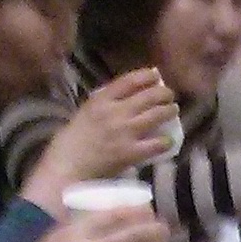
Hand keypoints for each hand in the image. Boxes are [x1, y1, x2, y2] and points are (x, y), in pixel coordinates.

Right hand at [26, 68, 180, 204]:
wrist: (67, 166)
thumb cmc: (72, 141)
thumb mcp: (85, 112)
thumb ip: (104, 103)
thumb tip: (125, 97)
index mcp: (101, 100)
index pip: (129, 81)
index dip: (146, 75)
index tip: (156, 75)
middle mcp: (115, 112)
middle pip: (148, 96)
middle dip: (163, 93)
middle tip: (169, 95)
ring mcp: (125, 132)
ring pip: (156, 115)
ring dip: (169, 111)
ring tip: (173, 110)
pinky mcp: (131, 152)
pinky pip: (157, 144)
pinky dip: (166, 141)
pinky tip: (169, 140)